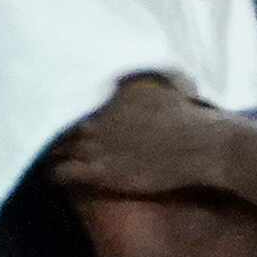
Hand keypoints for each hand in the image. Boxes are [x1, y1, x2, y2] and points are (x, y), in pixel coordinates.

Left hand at [51, 76, 229, 197]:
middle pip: (67, 121)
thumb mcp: (171, 85)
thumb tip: (132, 82)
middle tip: (61, 137)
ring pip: (61, 145)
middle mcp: (101, 114)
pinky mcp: (101, 169)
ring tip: (53, 156)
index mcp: (114, 93)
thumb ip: (147, 80)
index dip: (77, 108)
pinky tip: (56, 176)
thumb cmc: (195, 119)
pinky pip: (64, 171)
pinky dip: (58, 174)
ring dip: (57, 151)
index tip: (75, 114)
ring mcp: (99, 143)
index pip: (82, 98)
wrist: (204, 146)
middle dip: (62, 128)